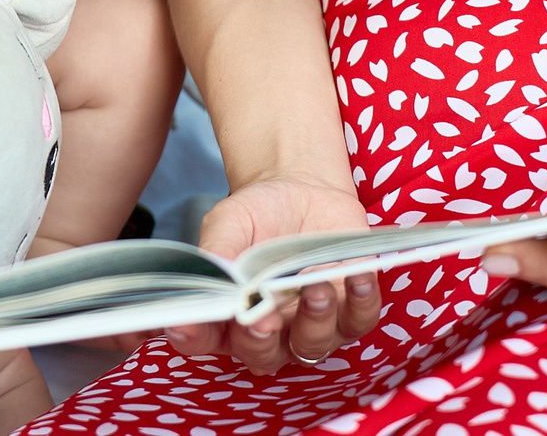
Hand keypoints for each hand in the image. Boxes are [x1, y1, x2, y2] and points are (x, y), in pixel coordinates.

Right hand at [165, 175, 379, 375]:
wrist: (302, 193)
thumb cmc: (258, 213)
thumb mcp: (230, 221)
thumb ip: (219, 247)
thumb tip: (215, 269)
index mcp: (227, 316)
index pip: (202, 338)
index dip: (192, 335)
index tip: (186, 323)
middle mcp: (267, 333)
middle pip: (260, 353)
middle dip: (260, 338)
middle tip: (263, 317)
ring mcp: (309, 328)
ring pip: (311, 344)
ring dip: (314, 319)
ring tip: (316, 287)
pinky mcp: (350, 313)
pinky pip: (359, 320)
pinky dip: (361, 302)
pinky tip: (359, 276)